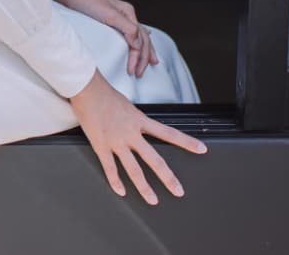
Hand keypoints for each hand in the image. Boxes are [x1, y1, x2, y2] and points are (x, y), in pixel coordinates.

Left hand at [56, 0, 158, 76]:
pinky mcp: (110, 21)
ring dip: (144, 51)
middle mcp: (126, 15)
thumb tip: (138, 44)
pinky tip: (138, 44)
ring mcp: (119, 17)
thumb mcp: (109, 15)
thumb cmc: (87, 2)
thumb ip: (127, 28)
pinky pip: (129, 33)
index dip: (138, 57)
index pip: (140, 40)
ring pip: (139, 36)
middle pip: (142, 39)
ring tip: (151, 62)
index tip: (132, 70)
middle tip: (139, 73)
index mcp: (128, 13)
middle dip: (143, 57)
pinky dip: (136, 41)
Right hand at [69, 70, 206, 203]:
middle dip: (168, 177)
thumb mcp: (127, 104)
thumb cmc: (104, 92)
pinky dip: (115, 181)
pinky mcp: (101, 145)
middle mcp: (131, 133)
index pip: (168, 133)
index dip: (186, 142)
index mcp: (140, 120)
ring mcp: (117, 141)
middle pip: (154, 159)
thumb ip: (134, 118)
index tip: (201, 149)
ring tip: (153, 200)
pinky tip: (121, 191)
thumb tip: (137, 124)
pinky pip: (110, 167)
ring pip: (134, 169)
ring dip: (144, 187)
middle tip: (178, 191)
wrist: (87, 88)